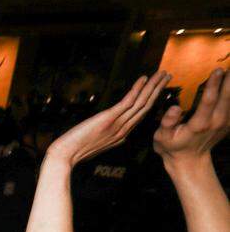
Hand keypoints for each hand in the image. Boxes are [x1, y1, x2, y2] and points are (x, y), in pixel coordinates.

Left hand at [47, 72, 169, 166]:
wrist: (64, 157)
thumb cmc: (73, 151)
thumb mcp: (93, 143)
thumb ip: (103, 135)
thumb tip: (103, 129)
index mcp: (120, 135)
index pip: (140, 116)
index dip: (150, 101)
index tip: (157, 90)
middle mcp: (123, 130)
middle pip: (145, 107)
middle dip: (158, 91)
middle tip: (168, 77)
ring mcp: (117, 125)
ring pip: (142, 103)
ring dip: (154, 87)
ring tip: (163, 74)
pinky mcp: (109, 119)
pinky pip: (128, 102)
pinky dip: (137, 89)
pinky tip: (144, 78)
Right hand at [154, 68, 229, 166]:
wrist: (190, 162)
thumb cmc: (173, 147)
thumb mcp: (162, 138)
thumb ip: (167, 122)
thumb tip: (175, 107)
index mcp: (199, 124)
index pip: (209, 101)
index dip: (214, 85)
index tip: (217, 70)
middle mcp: (215, 122)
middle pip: (227, 96)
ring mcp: (224, 123)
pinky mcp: (228, 122)